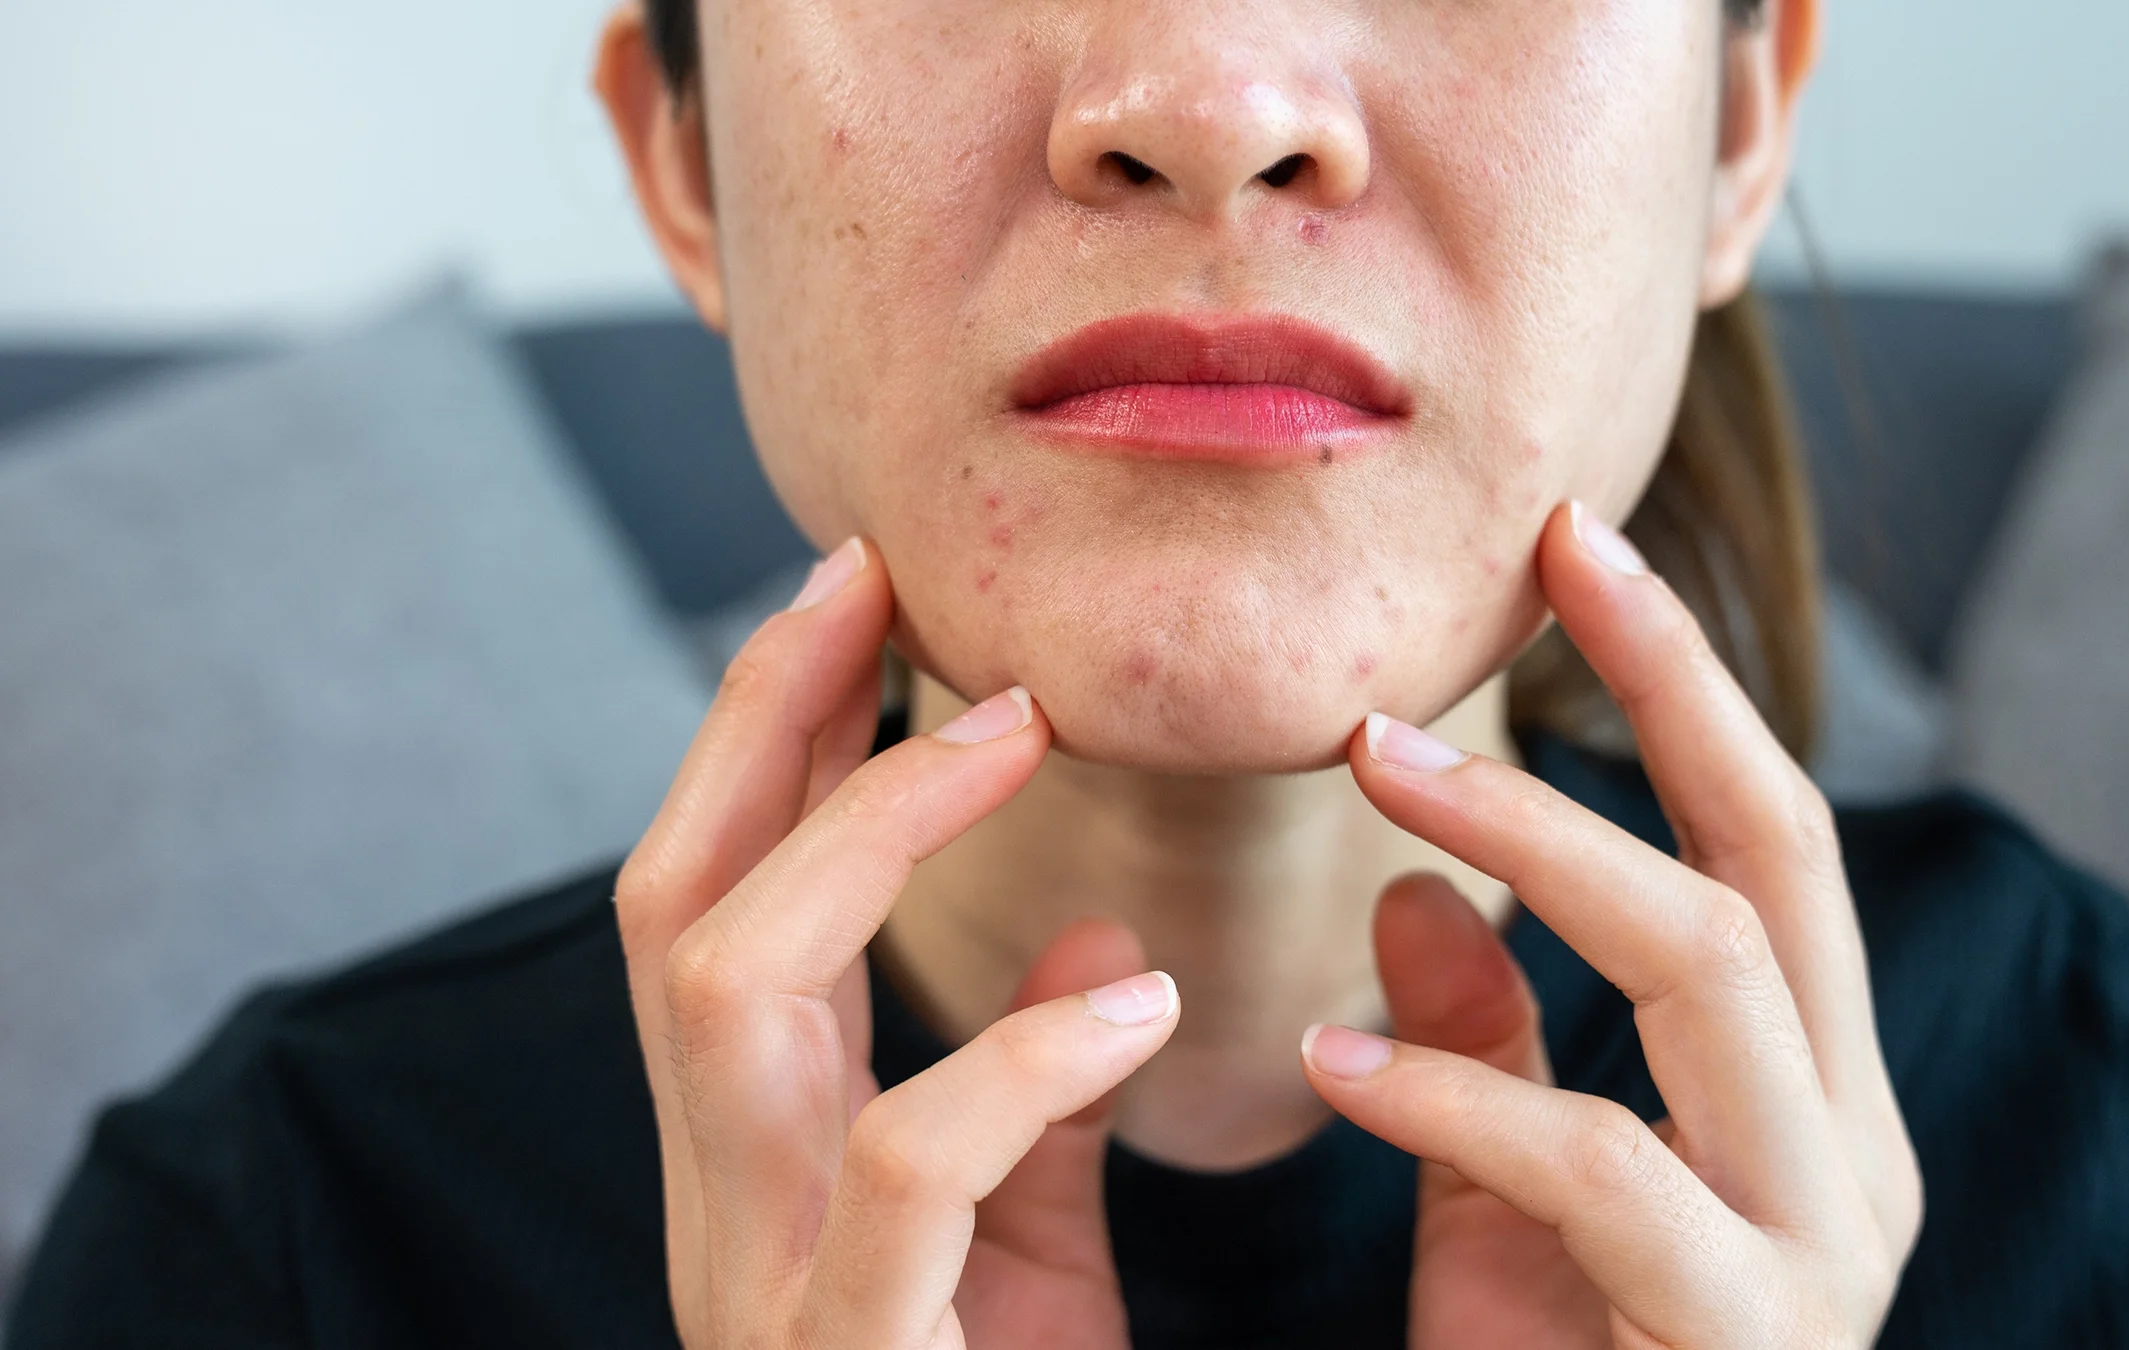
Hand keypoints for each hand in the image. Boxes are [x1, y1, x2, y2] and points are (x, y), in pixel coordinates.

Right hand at [614, 538, 1178, 1349]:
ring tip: (1009, 729)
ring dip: (864, 834)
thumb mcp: (1023, 1266)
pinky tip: (1139, 1005)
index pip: (716, 903)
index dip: (769, 740)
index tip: (865, 594)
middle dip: (763, 725)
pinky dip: (1016, 1062)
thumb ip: (1035, 1110)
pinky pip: (901, 1178)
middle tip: (879, 580)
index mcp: (763, 1174)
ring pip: (727, 996)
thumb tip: (1090, 941)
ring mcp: (763, 1295)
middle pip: (676, 906)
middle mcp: (724, 1215)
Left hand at [1306, 502, 1923, 1347]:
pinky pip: (1601, 1171)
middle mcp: (1852, 1149)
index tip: (1575, 543)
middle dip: (1668, 691)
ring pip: (1713, 971)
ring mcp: (1818, 1248)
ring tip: (1377, 771)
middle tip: (1538, 561)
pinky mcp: (1742, 1340)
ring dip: (1542, 846)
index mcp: (1809, 1095)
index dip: (1682, 680)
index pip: (1767, 837)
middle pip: (1778, 859)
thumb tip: (1415, 891)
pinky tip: (1327, 1059)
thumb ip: (1488, 1040)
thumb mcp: (1511, 1202)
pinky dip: (1459, 1093)